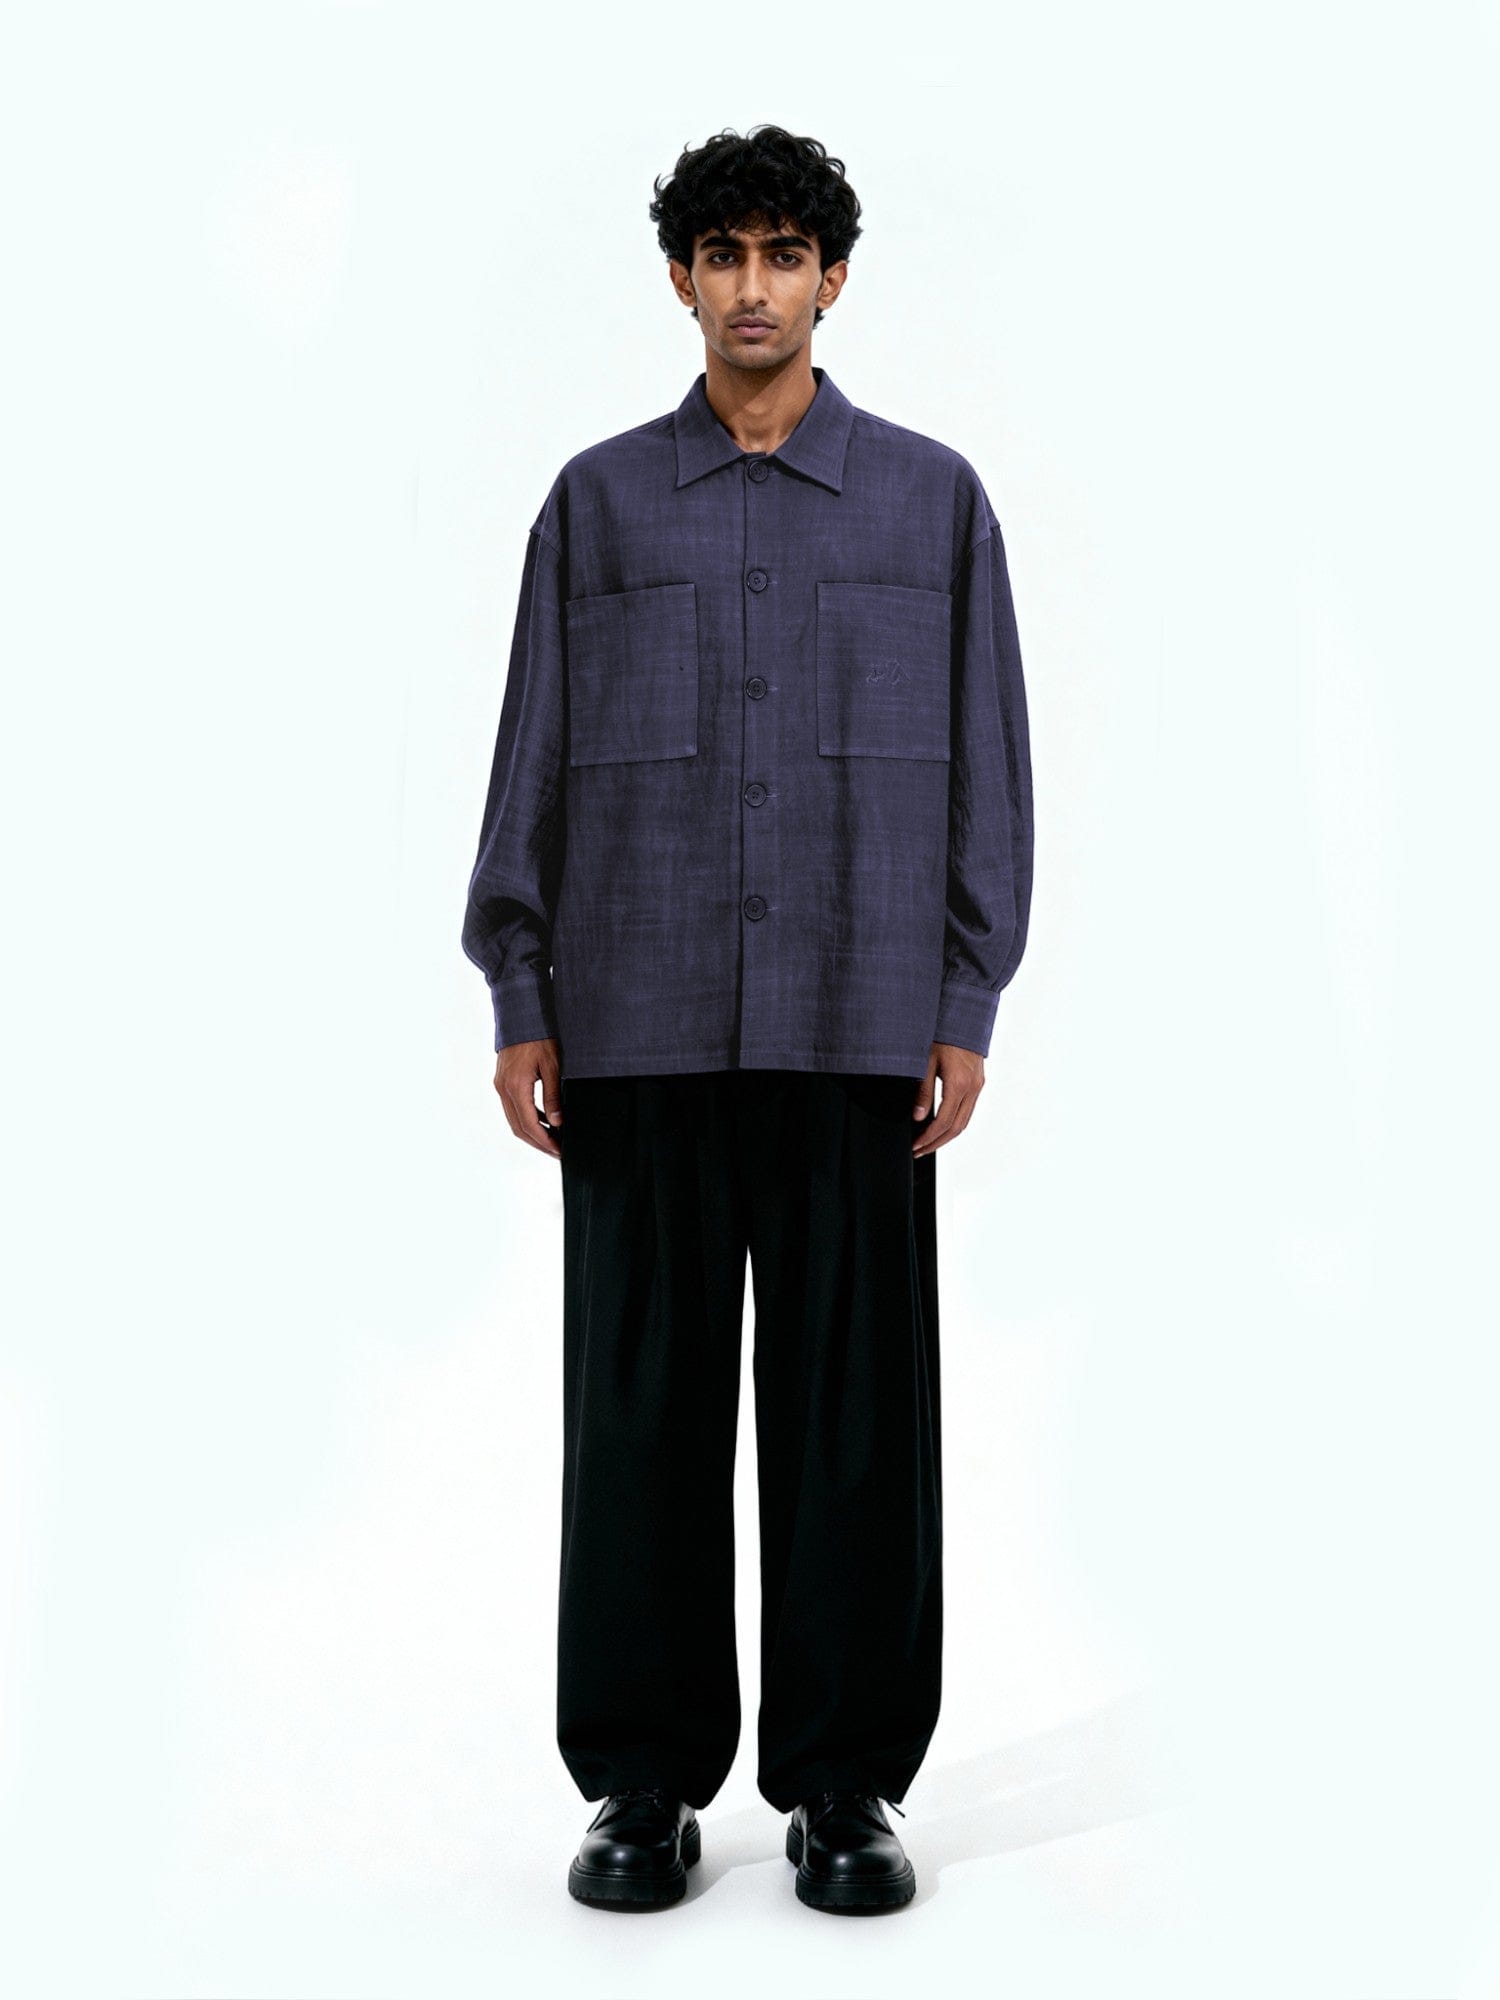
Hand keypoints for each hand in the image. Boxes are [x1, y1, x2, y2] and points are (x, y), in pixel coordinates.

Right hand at [493, 1038, 563, 1157]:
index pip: (529, 1124)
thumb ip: (553, 1096)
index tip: (558, 1150)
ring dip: (531, 1133)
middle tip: (556, 1152)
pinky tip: (543, 1121)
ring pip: (514, 1120)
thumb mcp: (552, 1066)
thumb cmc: (538, 1037)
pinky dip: (527, 1118)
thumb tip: (556, 1122)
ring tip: (552, 1140)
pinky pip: (513, 1108)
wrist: (521, 1016)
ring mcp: (501, 1086)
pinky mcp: (502, 1082)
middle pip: (518, 1128)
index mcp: (515, 1086)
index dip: (544, 1141)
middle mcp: (504, 1089)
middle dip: (538, 1143)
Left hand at [912, 1043, 983, 1155]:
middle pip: (956, 1128)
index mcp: (959, 1084)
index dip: (928, 1138)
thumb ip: (923, 1092)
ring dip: (947, 1136)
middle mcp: (972, 1087)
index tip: (916, 1146)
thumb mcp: (926, 1062)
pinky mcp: (978, 1081)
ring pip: (965, 1121)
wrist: (964, 1015)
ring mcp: (978, 1085)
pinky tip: (943, 1124)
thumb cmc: (943, 1034)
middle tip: (920, 1151)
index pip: (943, 1122)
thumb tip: (918, 1117)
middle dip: (937, 1143)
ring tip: (929, 1142)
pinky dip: (955, 1122)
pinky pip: (968, 1109)